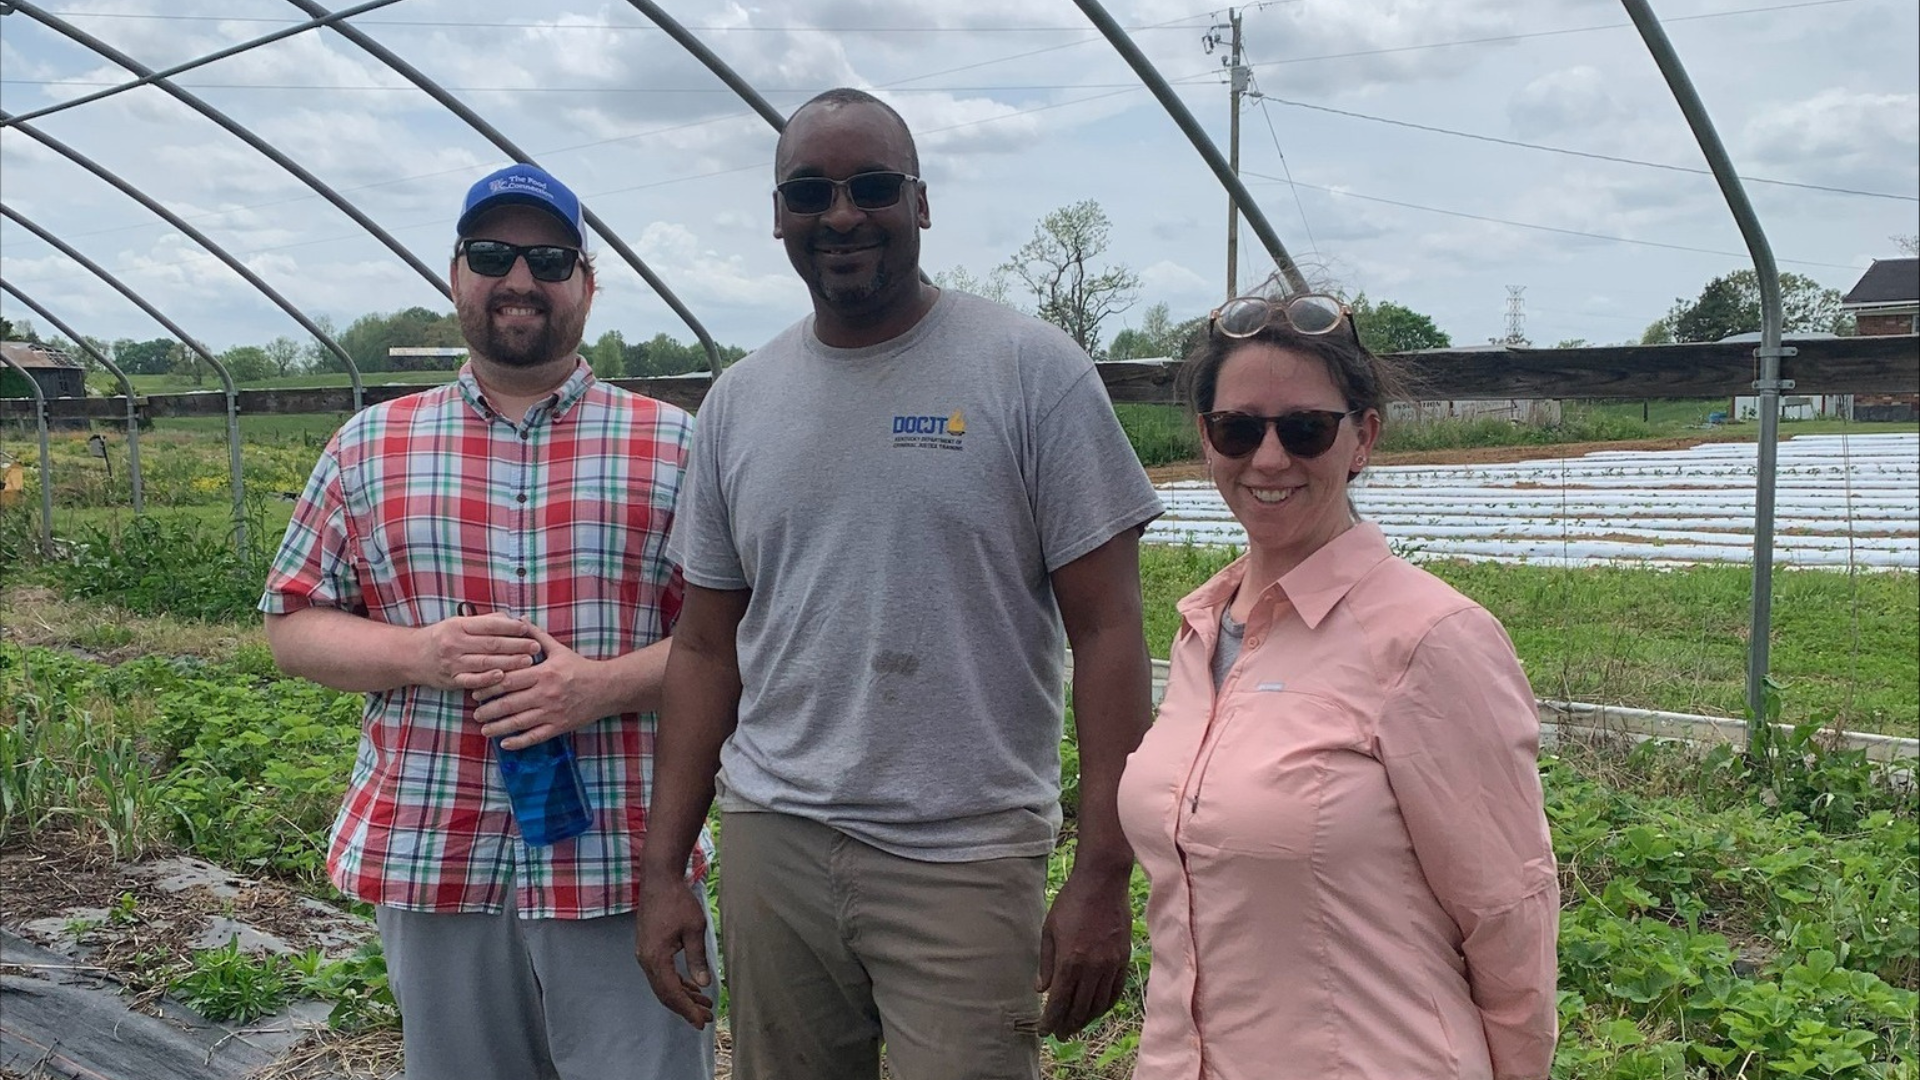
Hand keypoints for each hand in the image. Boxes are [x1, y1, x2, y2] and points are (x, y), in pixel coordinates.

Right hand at [419, 612, 538, 691]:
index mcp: (458, 626)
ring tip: (528, 661)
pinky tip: (503, 677)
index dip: (510, 627)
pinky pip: (472, 680)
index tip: (527, 629)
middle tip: (535, 646)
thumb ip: (485, 622)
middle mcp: (455, 643)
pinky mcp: (452, 680)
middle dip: (516, 645)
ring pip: (485, 662)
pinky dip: (488, 679)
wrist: (411, 656)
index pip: (489, 625)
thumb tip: (512, 619)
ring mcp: (453, 663)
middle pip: (491, 644)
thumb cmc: (442, 637)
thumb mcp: (458, 623)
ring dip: (509, 662)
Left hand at [473, 625, 602, 748]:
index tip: (476, 690)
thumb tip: (519, 620)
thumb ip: (537, 636)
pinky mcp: (559, 727)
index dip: (489, 686)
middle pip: (509, 703)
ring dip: (498, 727)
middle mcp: (546, 694)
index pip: (509, 680)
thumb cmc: (580, 668)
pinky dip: (519, 742)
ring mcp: (552, 712)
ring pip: (519, 722)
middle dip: (488, 709)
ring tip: (484, 728)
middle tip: (475, 712)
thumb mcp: (559, 649)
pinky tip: (505, 744)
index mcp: (544, 673)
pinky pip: (535, 736)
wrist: (607, 688)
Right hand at [634, 865, 714, 1028]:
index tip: (701, 1022)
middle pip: (665, 993)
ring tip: (703, 1005)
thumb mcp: (694, 929)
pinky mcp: (649, 948)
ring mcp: (645, 954)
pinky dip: (676, 982)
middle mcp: (646, 959)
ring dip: (682, 995)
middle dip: (685, 1007)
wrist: (659, 880)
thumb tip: (704, 984)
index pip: (672, 992)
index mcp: (656, 958)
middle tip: (705, 1018)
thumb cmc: (677, 901)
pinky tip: (691, 986)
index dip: (687, 1009)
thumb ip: (697, 958)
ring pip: (663, 984)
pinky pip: (662, 973)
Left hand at [1035, 867, 1131, 1038]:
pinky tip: (1096, 1010)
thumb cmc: (1071, 902)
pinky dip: (1104, 1005)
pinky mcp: (1124, 959)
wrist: (1103, 882)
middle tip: (1059, 1035)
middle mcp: (1092, 967)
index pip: (1059, 1002)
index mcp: (1069, 961)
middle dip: (1067, 1025)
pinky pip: (1115, 991)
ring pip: (1098, 1004)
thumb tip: (1041, 989)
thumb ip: (1046, 963)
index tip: (1044, 1031)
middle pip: (1079, 1008)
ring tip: (1075, 1026)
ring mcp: (1111, 964)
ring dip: (1085, 1019)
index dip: (1050, 1021)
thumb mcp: (1049, 930)